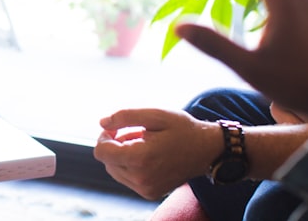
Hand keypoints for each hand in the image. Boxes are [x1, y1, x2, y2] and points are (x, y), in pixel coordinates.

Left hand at [93, 108, 220, 199]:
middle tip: (135, 133)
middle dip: (115, 145)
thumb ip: (124, 116)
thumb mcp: (155, 114)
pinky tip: (147, 155)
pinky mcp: (149, 193)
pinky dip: (130, 165)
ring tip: (143, 143)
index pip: (101, 152)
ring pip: (114, 170)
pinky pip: (126, 178)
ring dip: (122, 155)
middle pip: (106, 161)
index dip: (105, 136)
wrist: (207, 150)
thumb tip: (102, 122)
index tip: (118, 128)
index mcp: (141, 159)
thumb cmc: (182, 129)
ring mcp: (146, 189)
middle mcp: (141, 179)